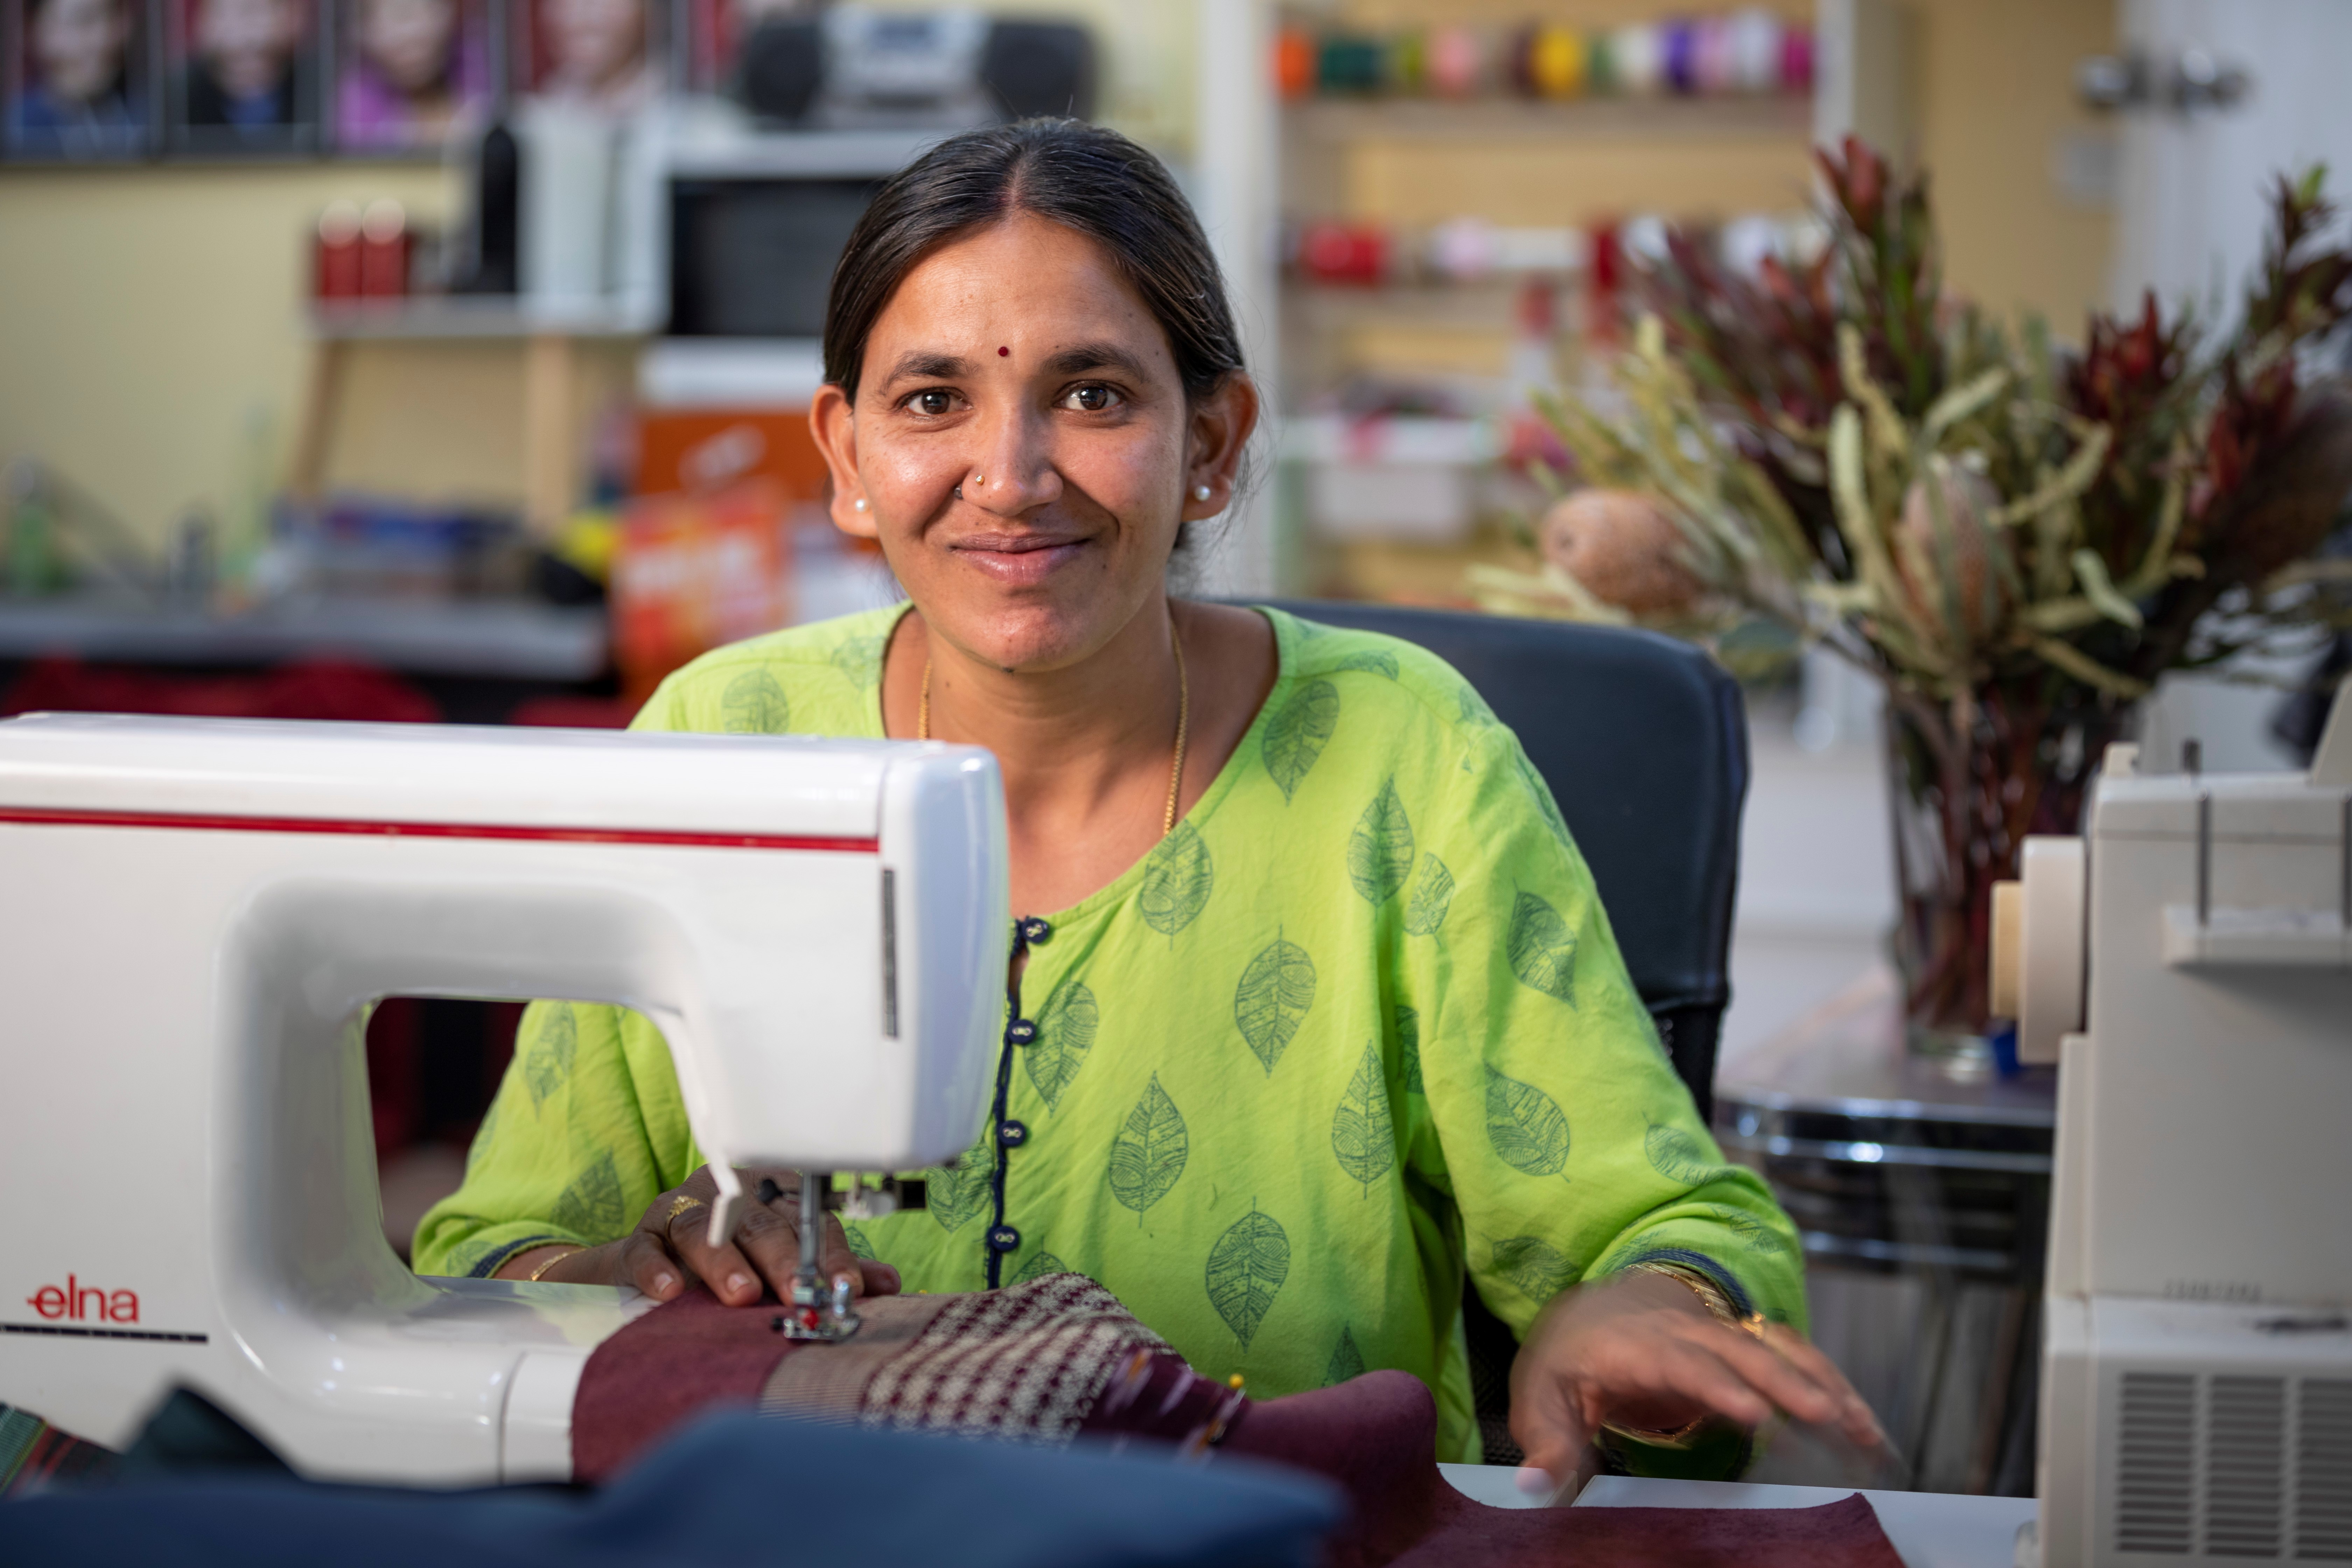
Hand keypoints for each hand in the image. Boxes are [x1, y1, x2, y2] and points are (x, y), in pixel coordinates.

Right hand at [498, 1166, 901, 1306]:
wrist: (659, 1257)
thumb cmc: (736, 1255)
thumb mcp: (785, 1258)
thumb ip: (830, 1269)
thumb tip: (886, 1284)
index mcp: (774, 1198)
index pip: (810, 1222)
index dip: (832, 1254)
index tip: (850, 1286)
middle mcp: (731, 1197)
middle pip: (761, 1222)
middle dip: (782, 1258)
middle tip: (796, 1291)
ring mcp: (682, 1213)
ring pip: (704, 1229)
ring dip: (723, 1261)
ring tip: (740, 1294)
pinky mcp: (640, 1237)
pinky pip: (644, 1249)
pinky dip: (654, 1269)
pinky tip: (668, 1292)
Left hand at [1507, 1270, 1880, 1491]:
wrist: (1587, 1313)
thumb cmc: (1565, 1365)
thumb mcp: (1541, 1400)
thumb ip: (1549, 1446)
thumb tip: (1536, 1488)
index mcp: (1635, 1344)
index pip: (1681, 1361)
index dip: (1717, 1385)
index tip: (1754, 1413)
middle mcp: (1685, 1331)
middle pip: (1740, 1351)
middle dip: (1785, 1381)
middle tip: (1827, 1418)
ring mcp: (1720, 1333)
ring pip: (1778, 1350)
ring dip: (1823, 1385)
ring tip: (1863, 1431)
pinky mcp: (1743, 1344)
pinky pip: (1793, 1357)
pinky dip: (1831, 1385)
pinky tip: (1863, 1425)